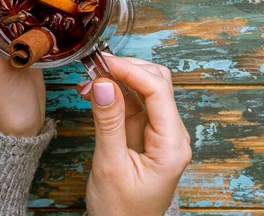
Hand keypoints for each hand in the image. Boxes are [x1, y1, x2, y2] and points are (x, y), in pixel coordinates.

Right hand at [77, 55, 191, 215]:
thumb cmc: (121, 211)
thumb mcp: (111, 166)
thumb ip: (109, 122)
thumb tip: (104, 83)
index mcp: (172, 145)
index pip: (158, 91)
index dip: (132, 70)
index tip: (104, 62)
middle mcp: (172, 135)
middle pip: (157, 84)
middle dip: (128, 70)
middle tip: (95, 67)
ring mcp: (161, 134)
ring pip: (146, 91)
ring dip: (119, 80)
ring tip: (90, 80)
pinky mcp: (147, 136)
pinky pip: (135, 106)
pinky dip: (116, 95)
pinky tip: (96, 92)